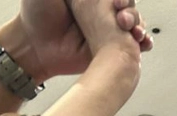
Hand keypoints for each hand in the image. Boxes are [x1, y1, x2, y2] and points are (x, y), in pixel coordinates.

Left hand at [0, 0, 151, 82]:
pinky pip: (132, 45)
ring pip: (135, 24)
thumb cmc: (35, 15)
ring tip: (131, 30)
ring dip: (139, 25)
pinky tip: (140, 42)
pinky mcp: (109, 49)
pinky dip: (142, 42)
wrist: (34, 48)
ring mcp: (107, 31)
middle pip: (129, 6)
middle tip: (122, 17)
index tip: (117, 1)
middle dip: (131, 11)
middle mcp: (101, 11)